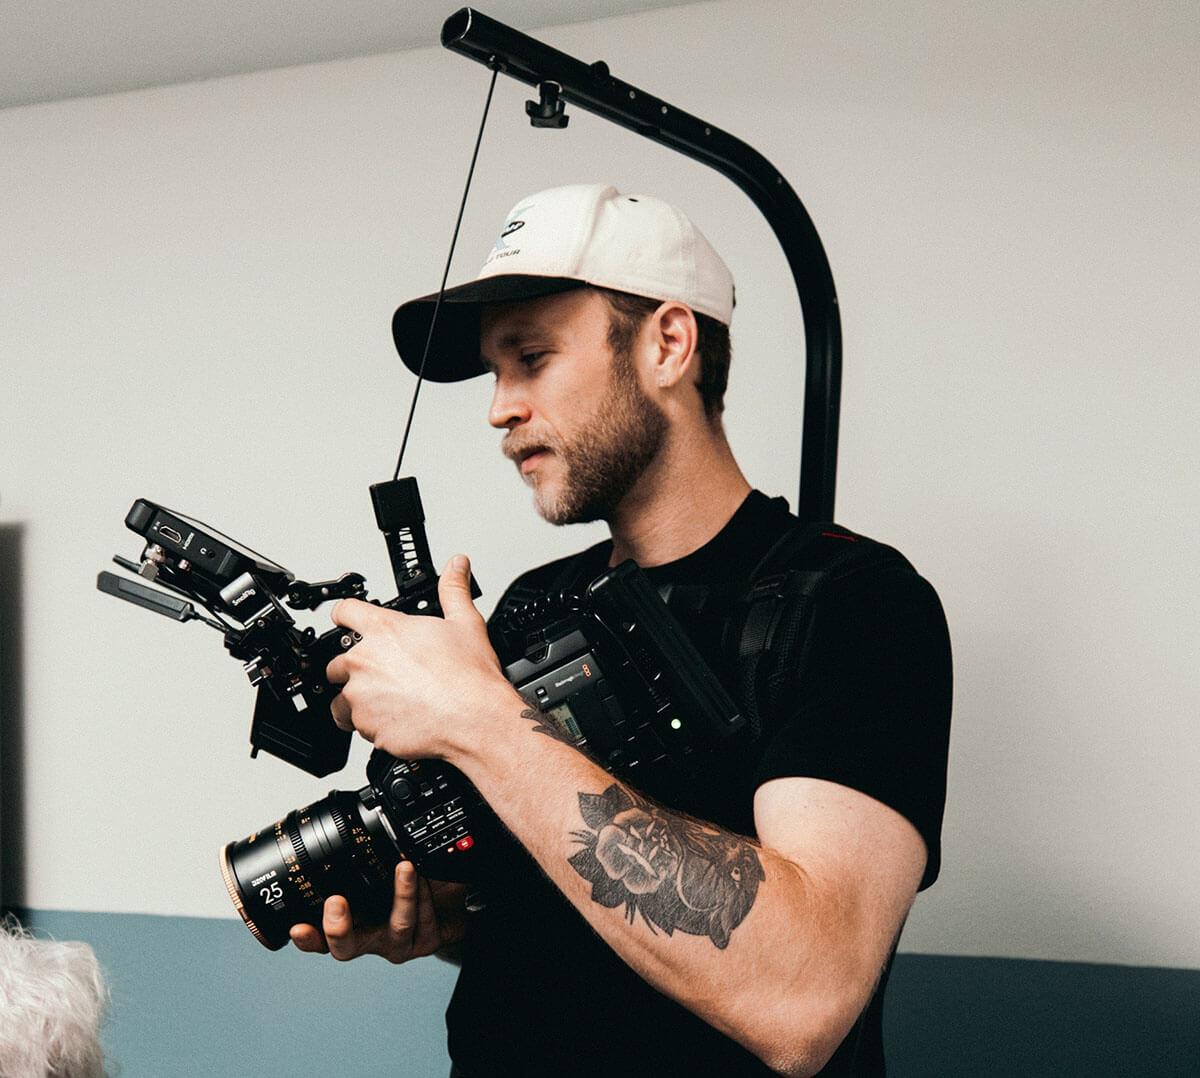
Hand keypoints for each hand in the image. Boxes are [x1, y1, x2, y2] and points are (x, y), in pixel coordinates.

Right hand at [289, 861, 467, 962]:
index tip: (297, 927)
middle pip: (346, 949)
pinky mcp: (426, 941)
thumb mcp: (382, 872)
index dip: (307, 938)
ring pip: (397, 926)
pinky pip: (425, 920)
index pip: (321, 937)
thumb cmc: (410, 887)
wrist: (449, 904)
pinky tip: (426, 877)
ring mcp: (399, 943)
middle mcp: (372, 938)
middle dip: (337, 927)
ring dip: (402, 894)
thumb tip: (344, 822)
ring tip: (405, 867)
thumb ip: (362, 859)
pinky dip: (426, 894)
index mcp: (354, 922)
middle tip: (336, 901)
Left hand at [325, 554, 518, 762]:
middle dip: (355, 667)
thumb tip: (456, 565)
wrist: (474, 720)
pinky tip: (396, 719)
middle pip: (336, 660)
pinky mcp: (364, 726)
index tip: (350, 623)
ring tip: (390, 701)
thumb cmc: (469, 677)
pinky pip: (355, 724)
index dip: (347, 616)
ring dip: (358, 699)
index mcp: (384, 630)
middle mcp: (364, 661)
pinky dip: (370, 724)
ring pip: (342, 697)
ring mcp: (360, 695)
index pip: (344, 611)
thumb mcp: (465, 623)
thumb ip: (454, 589)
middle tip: (386, 675)